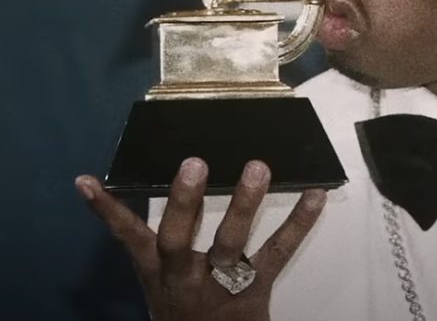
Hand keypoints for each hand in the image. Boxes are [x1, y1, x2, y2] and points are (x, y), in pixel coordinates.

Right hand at [75, 158, 326, 320]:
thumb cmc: (188, 311)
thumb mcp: (165, 283)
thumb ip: (168, 243)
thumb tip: (175, 187)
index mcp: (159, 272)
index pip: (128, 237)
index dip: (107, 211)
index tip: (88, 180)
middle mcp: (185, 276)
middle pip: (179, 239)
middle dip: (184, 202)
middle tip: (194, 163)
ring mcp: (221, 283)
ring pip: (231, 243)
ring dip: (243, 204)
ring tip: (257, 167)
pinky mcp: (256, 288)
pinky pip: (279, 252)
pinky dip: (300, 222)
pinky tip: (315, 195)